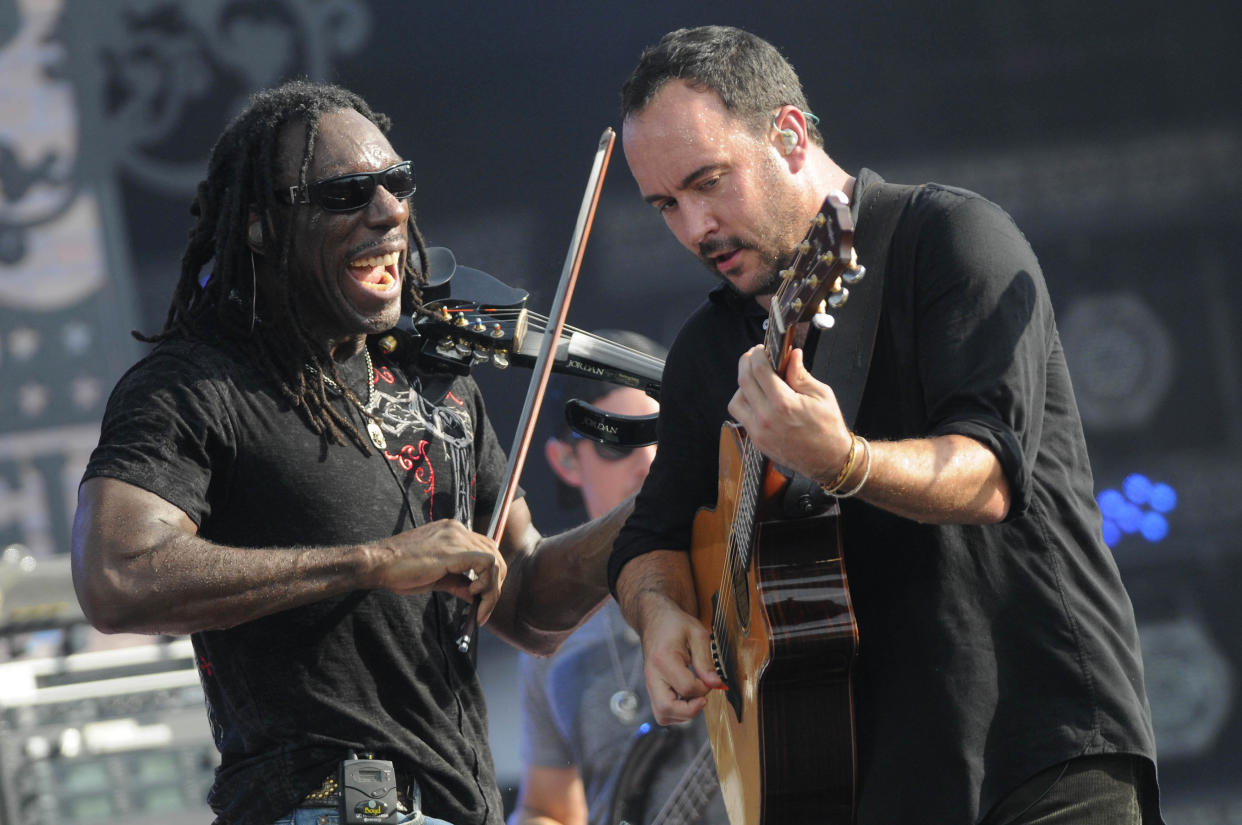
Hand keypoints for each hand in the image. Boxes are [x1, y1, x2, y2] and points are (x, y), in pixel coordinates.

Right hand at [371, 519, 505, 623]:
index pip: (484, 549)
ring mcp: (456, 537)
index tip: (481, 597)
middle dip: (494, 584)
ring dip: (492, 588)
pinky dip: (487, 583)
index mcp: (453, 532)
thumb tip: (474, 594)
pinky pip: (486, 564)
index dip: (489, 575)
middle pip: (494, 553)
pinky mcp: (453, 551)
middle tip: (484, 607)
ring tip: (480, 607)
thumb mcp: (437, 576)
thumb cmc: (400, 570)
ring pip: (493, 560)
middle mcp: (458, 530)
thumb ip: (458, 581)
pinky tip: (472, 595)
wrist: (377, 564)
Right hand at [636, 593, 724, 723]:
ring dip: (683, 714)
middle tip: (703, 699)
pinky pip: (662, 712)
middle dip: (690, 711)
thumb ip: (706, 661)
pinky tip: (687, 699)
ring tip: (695, 698)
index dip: (704, 688)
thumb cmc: (676, 625)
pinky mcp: (652, 689)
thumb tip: (716, 684)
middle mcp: (652, 675)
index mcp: (663, 659)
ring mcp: (650, 684)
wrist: (656, 620)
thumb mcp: (697, 634)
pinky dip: (677, 712)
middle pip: (666, 709)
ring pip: (662, 715)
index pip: (686, 688)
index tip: (710, 679)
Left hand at [728, 345, 851, 481]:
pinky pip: (742, 417)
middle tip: (753, 357)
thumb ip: (800, 374)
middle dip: (746, 363)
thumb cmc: (829, 428)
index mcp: (783, 404)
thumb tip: (791, 355)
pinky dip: (746, 404)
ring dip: (742, 386)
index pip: (759, 370)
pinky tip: (759, 399)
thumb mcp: (821, 394)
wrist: (829, 460)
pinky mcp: (757, 441)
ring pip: (736, 401)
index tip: (760, 349)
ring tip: (756, 380)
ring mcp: (759, 432)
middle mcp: (766, 418)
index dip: (757, 354)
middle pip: (743, 381)